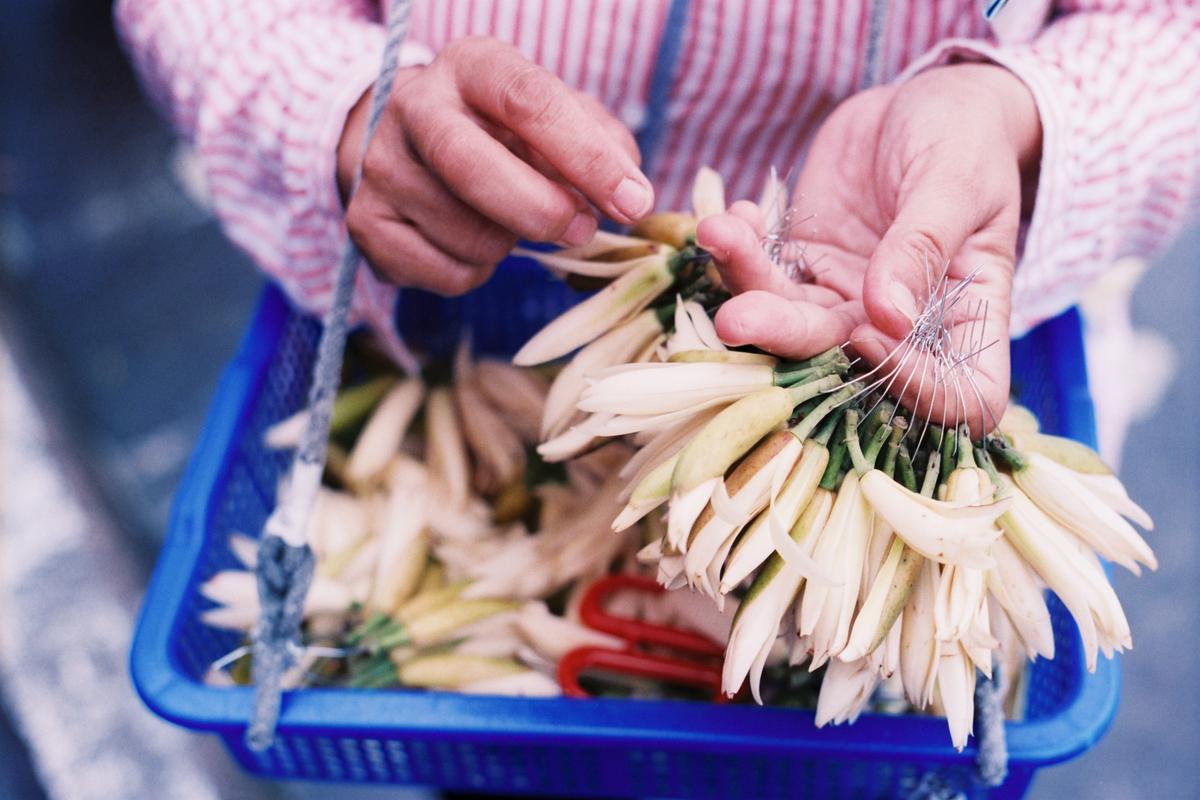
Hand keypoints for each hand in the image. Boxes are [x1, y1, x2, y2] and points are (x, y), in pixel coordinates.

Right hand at [338, 37, 652, 293]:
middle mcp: (415, 105)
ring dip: (509, 245)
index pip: (528, 100)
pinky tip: (471, 243)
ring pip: (468, 235)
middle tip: (581, 229)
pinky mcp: (366, 222)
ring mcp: (381, 165)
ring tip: (506, 221)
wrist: (412, 143)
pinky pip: (446, 273)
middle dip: (541, 211)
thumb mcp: (558, 115)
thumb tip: (631, 197)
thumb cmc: (505, 131)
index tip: (630, 199)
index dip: (585, 157)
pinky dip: (476, 273)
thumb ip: (602, 145)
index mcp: (472, 65)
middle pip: (474, 168)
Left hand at [698, 64, 1041, 434]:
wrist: (921, 100)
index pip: (961, 395)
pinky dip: (739, 252)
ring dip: (748, 287)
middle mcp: (903, 325)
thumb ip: (922, 245)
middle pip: (844, 361)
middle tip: (734, 316)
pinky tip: (735, 215)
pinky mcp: (804, 266)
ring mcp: (847, 298)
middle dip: (784, 338)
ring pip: (790, 321)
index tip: (870, 337)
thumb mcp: (956, 180)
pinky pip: (763, 277)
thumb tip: (889, 317)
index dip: (918, 393)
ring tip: (721, 234)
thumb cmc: (965, 136)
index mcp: (967, 318)